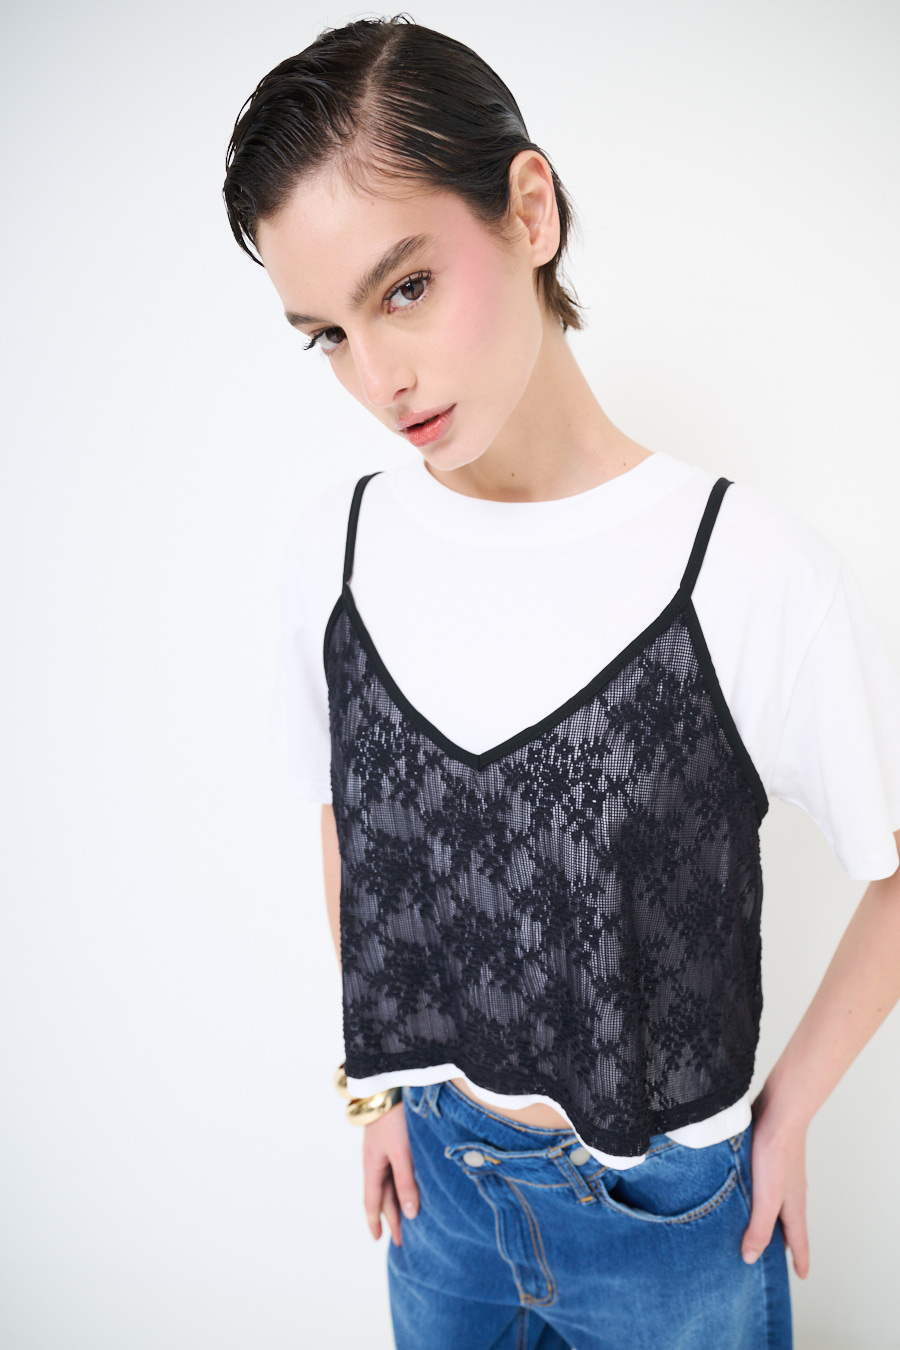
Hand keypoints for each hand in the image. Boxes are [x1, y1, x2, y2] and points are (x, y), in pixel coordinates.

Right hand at [362, 1101, 419, 1245]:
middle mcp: (376, 1160)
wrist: (390, 1082)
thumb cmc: (394, 1118)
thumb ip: (406, 1182)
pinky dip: (403, 1183)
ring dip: (398, 1200)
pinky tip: (413, 1184)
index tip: (379, 1240)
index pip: (373, 1201)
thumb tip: (410, 1214)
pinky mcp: (395, 1138)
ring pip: (390, 1182)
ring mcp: (384, 1149)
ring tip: (409, 1217)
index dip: (376, 1222)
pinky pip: (397, 1169)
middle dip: (392, 1217)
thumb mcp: (401, 1153)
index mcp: (372, 1165)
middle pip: (383, 1194)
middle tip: (402, 1239)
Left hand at [741, 1089, 810, 1277]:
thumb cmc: (776, 1153)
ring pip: (777, 1203)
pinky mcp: (769, 1158)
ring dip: (770, 1217)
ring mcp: (782, 1174)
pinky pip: (766, 1184)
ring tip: (758, 1225)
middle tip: (779, 1256)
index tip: (802, 1275)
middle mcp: (791, 1192)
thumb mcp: (766, 1198)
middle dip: (784, 1241)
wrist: (780, 1110)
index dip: (800, 1259)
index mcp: (793, 1206)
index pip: (798, 1240)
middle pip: (789, 1223)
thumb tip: (750, 1258)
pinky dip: (760, 1195)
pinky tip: (746, 1189)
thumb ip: (758, 1228)